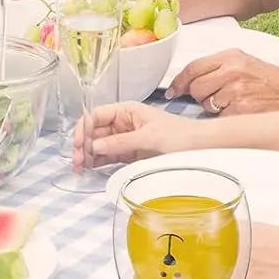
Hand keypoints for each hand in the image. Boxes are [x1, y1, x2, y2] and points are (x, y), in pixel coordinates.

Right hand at [74, 102, 200, 166]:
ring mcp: (127, 139)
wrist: (201, 147)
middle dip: (83, 144)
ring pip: (100, 145)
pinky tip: (90, 167)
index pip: (97, 115)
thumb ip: (121, 142)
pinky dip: (99, 161)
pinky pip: (110, 156)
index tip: (77, 143)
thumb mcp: (149, 137)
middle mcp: (124, 123)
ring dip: (88, 154)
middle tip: (77, 161)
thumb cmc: (180, 135)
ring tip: (80, 168)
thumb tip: (94, 146)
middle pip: (95, 131)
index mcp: (127, 111)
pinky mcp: (131, 154)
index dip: (84, 128)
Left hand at [168, 50, 278, 114]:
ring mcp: (236, 92)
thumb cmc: (272, 82)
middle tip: (217, 98)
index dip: (179, 81)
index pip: (193, 67)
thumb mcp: (245, 63)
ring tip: (235, 104)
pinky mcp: (241, 112)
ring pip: (206, 105)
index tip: (174, 90)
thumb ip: (218, 68)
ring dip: (214, 109)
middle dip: (200, 96)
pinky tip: (241, 113)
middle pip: (195, 87)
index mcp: (232, 56)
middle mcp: (232, 71)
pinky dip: (226, 120)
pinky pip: (220, 119)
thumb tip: (188, 82)